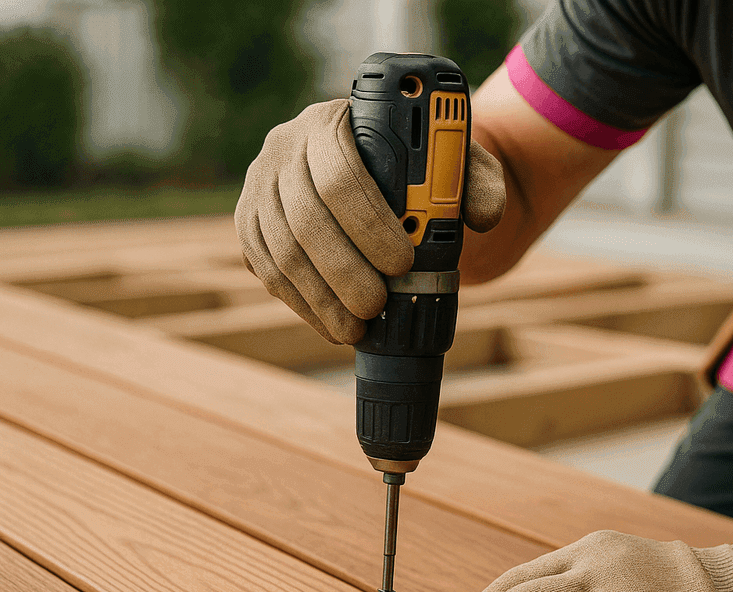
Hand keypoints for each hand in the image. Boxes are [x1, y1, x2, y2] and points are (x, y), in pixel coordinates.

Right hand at [235, 99, 504, 343]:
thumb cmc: (422, 166)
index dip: (369, 223)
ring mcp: (259, 186)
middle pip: (305, 218)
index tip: (404, 261)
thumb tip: (484, 215)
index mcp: (333, 122)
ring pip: (281, 250)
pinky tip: (333, 325)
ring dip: (321, 297)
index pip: (340, 174)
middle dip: (343, 271)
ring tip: (357, 328)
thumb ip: (479, 183)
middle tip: (379, 305)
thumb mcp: (458, 164)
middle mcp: (285, 147)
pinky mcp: (249, 223)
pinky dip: (302, 304)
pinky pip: (267, 270)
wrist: (381, 169)